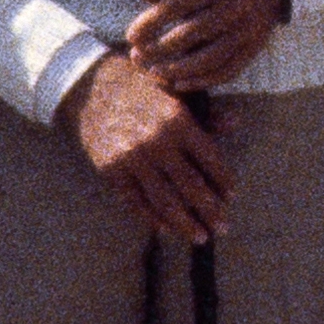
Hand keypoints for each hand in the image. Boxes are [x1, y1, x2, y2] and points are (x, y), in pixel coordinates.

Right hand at [59, 51, 230, 241]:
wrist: (88, 86)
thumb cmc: (138, 86)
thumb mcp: (174, 91)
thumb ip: (205, 113)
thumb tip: (235, 123)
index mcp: (177, 119)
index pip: (210, 159)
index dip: (223, 181)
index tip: (231, 196)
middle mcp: (157, 141)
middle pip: (191, 186)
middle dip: (211, 210)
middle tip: (224, 227)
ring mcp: (132, 158)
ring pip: (165, 200)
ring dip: (186, 224)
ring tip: (200, 237)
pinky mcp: (112, 169)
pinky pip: (136, 202)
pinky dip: (152, 219)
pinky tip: (167, 230)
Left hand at [126, 0, 289, 91]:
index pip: (178, 3)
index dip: (151, 21)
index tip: (131, 34)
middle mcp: (236, 6)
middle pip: (191, 33)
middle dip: (159, 48)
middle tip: (137, 55)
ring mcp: (247, 30)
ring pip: (208, 58)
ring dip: (177, 69)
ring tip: (154, 71)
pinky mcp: (253, 48)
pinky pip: (226, 71)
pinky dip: (202, 81)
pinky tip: (179, 82)